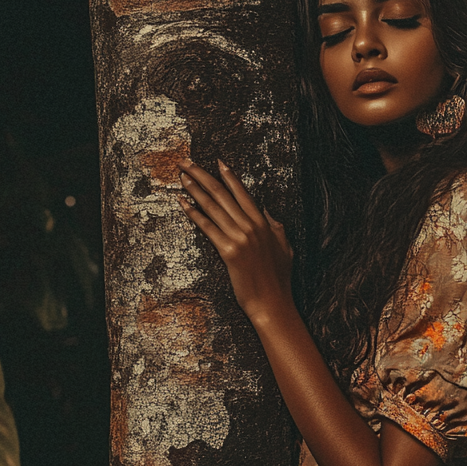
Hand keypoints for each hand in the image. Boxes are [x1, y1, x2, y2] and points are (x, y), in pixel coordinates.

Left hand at [178, 160, 292, 323]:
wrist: (272, 303)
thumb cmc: (279, 280)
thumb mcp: (284, 248)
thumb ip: (276, 228)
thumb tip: (267, 213)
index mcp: (264, 224)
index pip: (243, 193)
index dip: (229, 176)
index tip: (217, 162)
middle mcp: (251, 227)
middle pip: (222, 194)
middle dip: (202, 176)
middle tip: (187, 163)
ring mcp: (240, 238)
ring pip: (213, 207)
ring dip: (195, 190)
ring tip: (182, 178)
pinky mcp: (228, 252)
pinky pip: (207, 227)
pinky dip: (194, 213)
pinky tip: (183, 203)